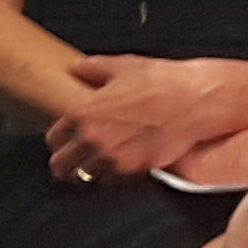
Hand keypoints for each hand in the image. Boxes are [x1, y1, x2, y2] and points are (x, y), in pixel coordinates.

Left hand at [46, 55, 247, 181]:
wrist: (194, 102)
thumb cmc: (161, 82)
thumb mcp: (122, 66)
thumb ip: (92, 68)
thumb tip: (77, 67)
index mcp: (84, 114)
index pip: (53, 138)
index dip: (57, 139)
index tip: (62, 139)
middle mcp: (93, 140)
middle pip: (61, 166)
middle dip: (64, 162)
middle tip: (69, 159)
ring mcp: (113, 159)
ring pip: (84, 178)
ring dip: (87, 171)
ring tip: (93, 164)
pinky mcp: (134, 171)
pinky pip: (111, 182)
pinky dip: (111, 176)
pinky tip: (116, 164)